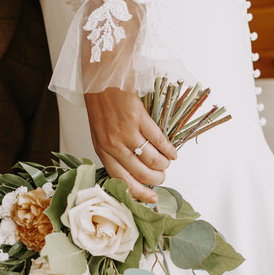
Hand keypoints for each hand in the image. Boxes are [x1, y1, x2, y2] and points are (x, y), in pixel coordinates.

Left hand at [84, 89, 177, 204]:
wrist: (101, 76)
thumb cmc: (100, 101)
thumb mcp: (101, 130)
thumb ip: (114, 148)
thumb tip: (134, 165)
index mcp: (102, 149)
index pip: (121, 179)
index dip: (138, 191)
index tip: (151, 198)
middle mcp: (112, 144)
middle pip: (139, 172)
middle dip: (155, 178)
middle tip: (162, 176)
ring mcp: (125, 131)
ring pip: (150, 159)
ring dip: (163, 164)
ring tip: (168, 163)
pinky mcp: (137, 118)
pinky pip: (157, 140)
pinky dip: (168, 149)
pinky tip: (173, 152)